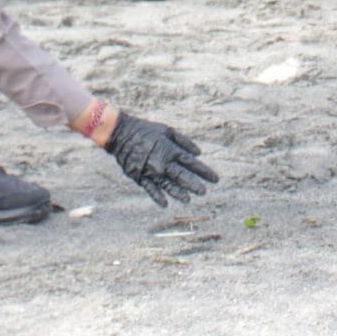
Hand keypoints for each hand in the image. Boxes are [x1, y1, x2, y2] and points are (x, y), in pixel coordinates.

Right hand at [104, 109, 218, 206]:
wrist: (121, 134)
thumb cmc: (146, 131)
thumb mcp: (167, 130)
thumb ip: (184, 142)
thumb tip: (199, 153)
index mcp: (170, 150)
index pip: (191, 163)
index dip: (204, 172)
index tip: (215, 179)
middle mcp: (162, 163)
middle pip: (182, 177)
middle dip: (195, 185)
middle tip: (204, 192)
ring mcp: (151, 171)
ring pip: (168, 186)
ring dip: (179, 193)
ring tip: (188, 200)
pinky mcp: (139, 177)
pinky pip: (150, 189)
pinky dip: (158, 197)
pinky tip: (165, 204)